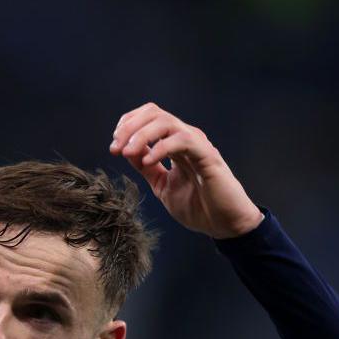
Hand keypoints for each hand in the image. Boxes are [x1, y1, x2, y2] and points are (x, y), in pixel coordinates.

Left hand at [109, 103, 263, 238]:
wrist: (224, 225)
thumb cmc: (198, 207)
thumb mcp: (161, 186)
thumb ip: (146, 168)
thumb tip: (127, 151)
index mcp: (174, 144)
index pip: (148, 117)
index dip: (128, 126)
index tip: (114, 147)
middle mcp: (185, 138)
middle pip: (154, 113)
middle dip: (129, 127)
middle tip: (116, 148)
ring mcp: (197, 144)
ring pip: (166, 121)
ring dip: (141, 135)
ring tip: (127, 152)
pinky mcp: (207, 155)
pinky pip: (182, 140)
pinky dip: (161, 148)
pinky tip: (148, 162)